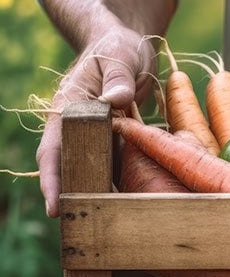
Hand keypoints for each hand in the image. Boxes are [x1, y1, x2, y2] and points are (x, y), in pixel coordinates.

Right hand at [37, 27, 157, 216]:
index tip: (55, 205)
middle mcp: (77, 126)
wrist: (127, 46)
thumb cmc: (118, 47)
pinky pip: (115, 166)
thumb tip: (117, 99)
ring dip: (96, 196)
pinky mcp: (114, 140)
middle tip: (78, 230)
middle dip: (71, 198)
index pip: (55, 147)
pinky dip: (118, 184)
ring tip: (103, 229)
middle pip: (69, 168)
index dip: (52, 178)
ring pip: (92, 172)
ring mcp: (96, 135)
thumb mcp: (121, 56)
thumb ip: (118, 76)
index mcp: (69, 106)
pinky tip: (129, 207)